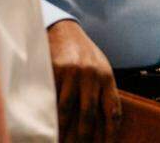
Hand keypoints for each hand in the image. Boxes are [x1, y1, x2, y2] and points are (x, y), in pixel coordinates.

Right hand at [47, 20, 120, 141]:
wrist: (63, 28)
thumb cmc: (83, 53)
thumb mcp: (99, 68)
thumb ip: (103, 91)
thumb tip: (106, 123)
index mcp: (106, 76)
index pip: (112, 110)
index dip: (109, 133)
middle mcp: (92, 74)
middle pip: (88, 114)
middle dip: (83, 137)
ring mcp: (72, 72)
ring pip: (67, 109)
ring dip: (62, 130)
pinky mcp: (55, 69)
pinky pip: (52, 98)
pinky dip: (49, 114)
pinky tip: (47, 124)